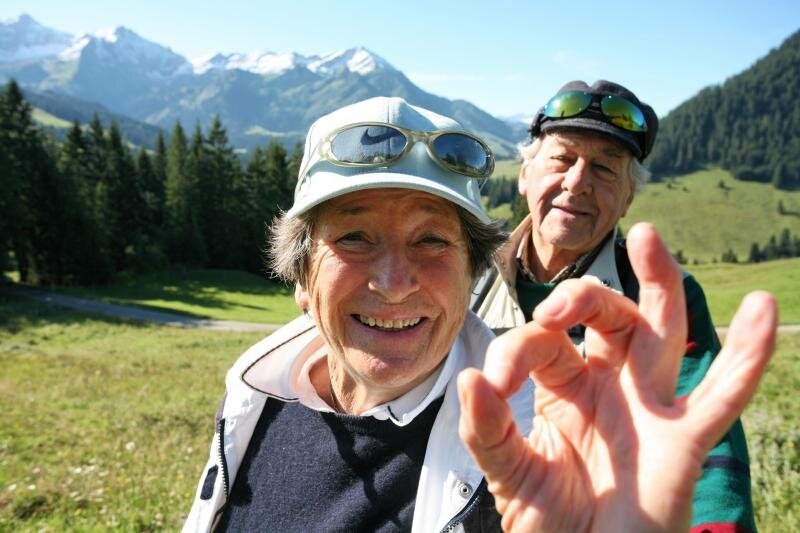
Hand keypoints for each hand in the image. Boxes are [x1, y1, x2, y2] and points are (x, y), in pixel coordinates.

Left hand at [458, 223, 776, 531]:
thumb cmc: (549, 521)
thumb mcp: (506, 471)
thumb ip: (486, 427)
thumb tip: (470, 378)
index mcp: (563, 386)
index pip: (542, 342)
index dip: (515, 351)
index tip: (492, 384)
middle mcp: (609, 385)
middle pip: (608, 317)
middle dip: (583, 299)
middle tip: (556, 309)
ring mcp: (649, 407)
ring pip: (661, 331)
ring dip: (659, 282)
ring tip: (647, 236)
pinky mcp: (683, 440)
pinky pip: (724, 394)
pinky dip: (748, 353)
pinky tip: (761, 308)